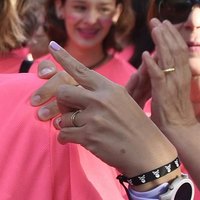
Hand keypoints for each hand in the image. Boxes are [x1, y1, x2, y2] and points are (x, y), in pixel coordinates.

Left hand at [30, 42, 175, 177]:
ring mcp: (94, 117)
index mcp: (109, 88)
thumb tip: (90, 79)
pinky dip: (66, 139)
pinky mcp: (88, 136)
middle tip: (71, 112)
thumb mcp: (126, 101)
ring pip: (61, 117)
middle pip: (62, 92)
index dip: (63, 58)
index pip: (80, 70)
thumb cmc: (135, 127)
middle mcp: (100, 99)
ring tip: (82, 130)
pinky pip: (63, 134)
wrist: (148, 153)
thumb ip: (104, 92)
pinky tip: (77, 140)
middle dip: (62, 103)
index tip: (51, 46)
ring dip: (66, 125)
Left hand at [142, 22, 198, 134]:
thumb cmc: (171, 112)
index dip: (172, 35)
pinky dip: (152, 64)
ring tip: (154, 28)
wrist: (178, 130)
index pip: (179, 49)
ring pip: (168, 58)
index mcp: (182, 74)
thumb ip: (166, 75)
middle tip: (156, 19)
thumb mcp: (170, 89)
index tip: (163, 23)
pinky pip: (158, 76)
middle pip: (175, 49)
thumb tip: (159, 62)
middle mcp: (179, 76)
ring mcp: (172, 84)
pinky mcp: (163, 94)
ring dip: (161, 42)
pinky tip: (146, 55)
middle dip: (166, 33)